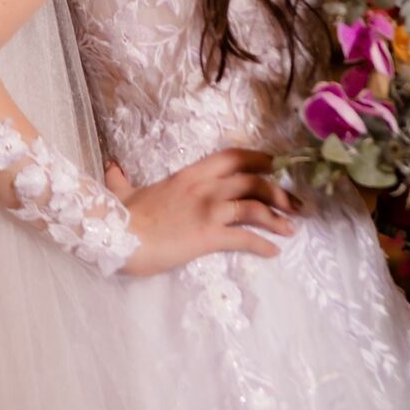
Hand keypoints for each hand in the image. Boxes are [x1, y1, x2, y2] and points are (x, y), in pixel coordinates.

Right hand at [104, 146, 303, 277]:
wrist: (118, 236)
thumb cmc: (123, 215)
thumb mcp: (125, 191)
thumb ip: (122, 180)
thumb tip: (111, 169)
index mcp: (191, 173)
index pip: (235, 157)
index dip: (260, 159)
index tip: (278, 166)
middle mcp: (206, 187)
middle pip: (254, 181)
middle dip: (280, 192)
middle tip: (297, 204)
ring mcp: (209, 210)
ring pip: (254, 207)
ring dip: (278, 218)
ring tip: (292, 229)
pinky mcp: (208, 235)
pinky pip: (243, 238)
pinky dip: (262, 244)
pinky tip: (272, 252)